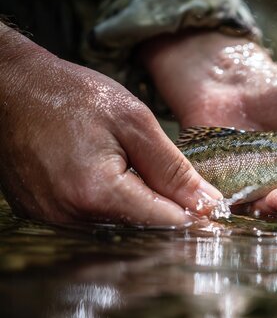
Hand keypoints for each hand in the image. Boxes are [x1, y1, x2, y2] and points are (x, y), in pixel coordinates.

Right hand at [0, 25, 220, 224]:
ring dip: (140, 211)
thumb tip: (206, 202)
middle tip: (188, 195)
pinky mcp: (41, 214)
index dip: (194, 215)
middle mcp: (69, 215)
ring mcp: (51, 218)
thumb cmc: (71, 95)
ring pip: (117, 229)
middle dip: (169, 214)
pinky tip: (120, 185)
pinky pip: (89, 221)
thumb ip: (173, 169)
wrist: (12, 87)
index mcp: (96, 192)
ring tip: (148, 181)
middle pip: (141, 230)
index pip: (163, 222)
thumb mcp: (135, 122)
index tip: (214, 207)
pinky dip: (112, 208)